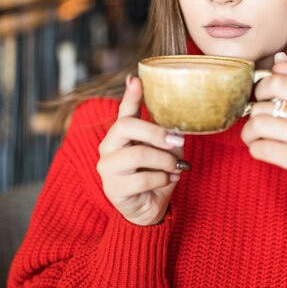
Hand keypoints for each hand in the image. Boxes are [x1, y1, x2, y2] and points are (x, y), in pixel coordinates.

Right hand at [97, 76, 187, 225]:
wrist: (150, 208)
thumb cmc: (157, 174)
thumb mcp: (164, 150)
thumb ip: (165, 135)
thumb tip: (177, 124)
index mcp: (122, 133)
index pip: (124, 110)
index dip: (130, 95)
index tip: (137, 80)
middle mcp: (109, 147)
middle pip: (126, 126)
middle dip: (156, 132)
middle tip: (178, 140)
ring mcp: (107, 168)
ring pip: (137, 154)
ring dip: (165, 160)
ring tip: (177, 167)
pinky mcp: (113, 189)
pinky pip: (141, 179)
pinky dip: (162, 179)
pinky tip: (170, 179)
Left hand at [241, 54, 286, 213]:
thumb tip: (280, 57)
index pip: (275, 81)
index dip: (259, 91)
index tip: (261, 103)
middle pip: (260, 107)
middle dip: (252, 120)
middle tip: (259, 129)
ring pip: (257, 126)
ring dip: (249, 136)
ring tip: (257, 140)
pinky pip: (261, 148)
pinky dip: (255, 151)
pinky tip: (264, 152)